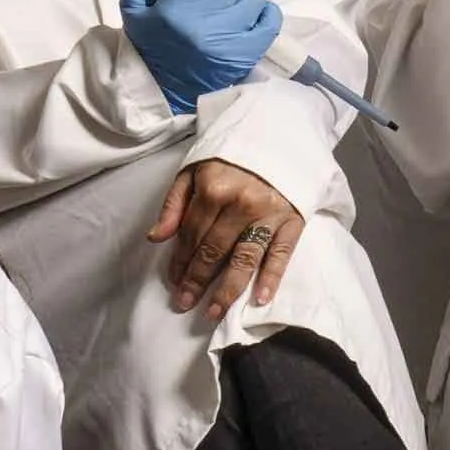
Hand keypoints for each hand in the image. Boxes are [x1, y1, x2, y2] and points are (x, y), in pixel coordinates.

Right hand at [117, 0, 281, 109]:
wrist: (163, 92)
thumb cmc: (149, 46)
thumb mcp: (131, 11)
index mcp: (178, 7)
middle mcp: (206, 21)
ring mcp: (231, 38)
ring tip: (228, 8)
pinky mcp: (248, 53)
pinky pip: (271, 19)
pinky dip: (264, 14)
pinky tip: (248, 17)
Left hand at [151, 158, 303, 316]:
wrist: (279, 137)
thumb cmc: (231, 157)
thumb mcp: (194, 169)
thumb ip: (174, 204)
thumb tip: (156, 238)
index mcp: (214, 189)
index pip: (191, 234)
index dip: (179, 260)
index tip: (173, 281)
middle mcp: (241, 204)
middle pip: (214, 251)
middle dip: (196, 280)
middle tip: (184, 304)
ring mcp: (269, 214)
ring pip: (244, 259)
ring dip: (227, 290)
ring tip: (213, 312)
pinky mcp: (293, 220)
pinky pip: (281, 254)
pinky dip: (271, 278)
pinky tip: (259, 299)